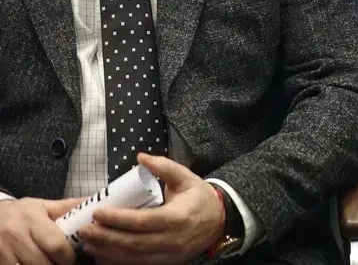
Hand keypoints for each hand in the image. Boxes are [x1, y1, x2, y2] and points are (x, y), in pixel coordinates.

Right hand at [0, 196, 81, 264]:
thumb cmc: (22, 213)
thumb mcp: (44, 206)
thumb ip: (68, 207)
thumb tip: (94, 204)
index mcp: (32, 220)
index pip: (56, 245)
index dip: (68, 256)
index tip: (72, 258)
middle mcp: (16, 236)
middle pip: (43, 263)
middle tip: (62, 263)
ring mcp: (4, 251)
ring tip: (50, 263)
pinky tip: (33, 263)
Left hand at [77, 154, 224, 264]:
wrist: (219, 221)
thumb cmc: (199, 197)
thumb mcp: (186, 177)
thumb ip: (163, 166)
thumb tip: (140, 157)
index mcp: (177, 217)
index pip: (142, 221)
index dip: (117, 219)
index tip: (98, 212)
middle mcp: (172, 240)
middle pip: (132, 243)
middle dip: (105, 237)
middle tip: (85, 230)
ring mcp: (169, 255)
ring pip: (132, 258)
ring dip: (107, 252)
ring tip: (88, 243)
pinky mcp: (166, 263)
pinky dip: (117, 263)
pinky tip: (102, 256)